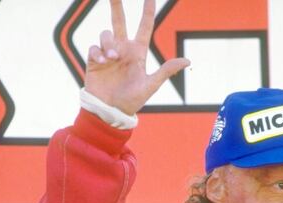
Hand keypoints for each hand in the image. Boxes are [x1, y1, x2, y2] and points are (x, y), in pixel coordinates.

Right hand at [85, 0, 189, 114]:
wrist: (110, 112)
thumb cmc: (131, 101)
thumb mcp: (150, 85)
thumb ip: (166, 71)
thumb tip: (187, 60)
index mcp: (138, 52)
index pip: (144, 26)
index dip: (147, 11)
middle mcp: (123, 49)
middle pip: (120, 21)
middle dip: (117, 5)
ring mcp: (108, 54)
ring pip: (106, 34)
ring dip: (109, 43)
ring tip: (112, 58)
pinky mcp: (94, 61)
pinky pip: (94, 47)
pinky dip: (98, 52)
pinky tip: (103, 62)